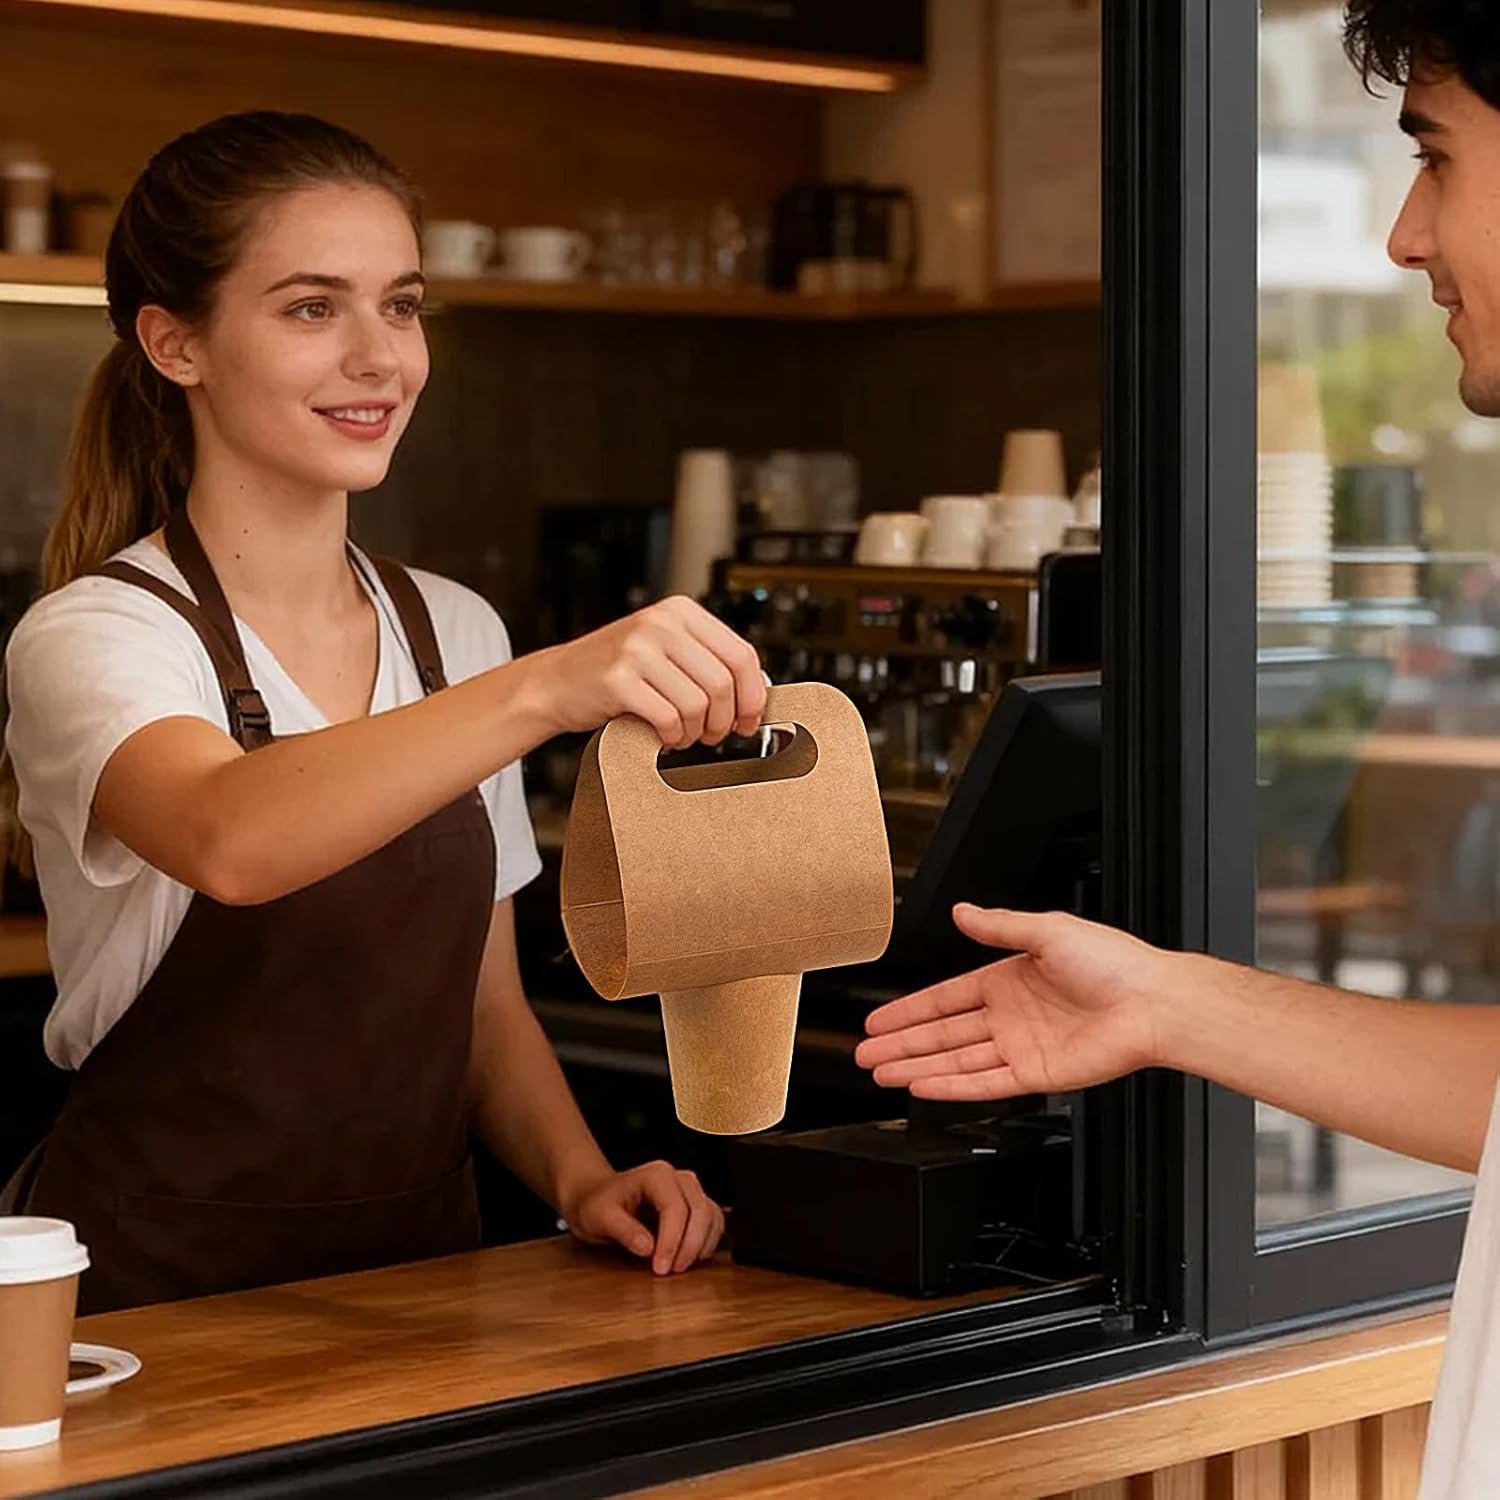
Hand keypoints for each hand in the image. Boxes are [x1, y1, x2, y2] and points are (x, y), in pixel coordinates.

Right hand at [530, 597, 765, 748]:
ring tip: (682, 735)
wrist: (556, 682)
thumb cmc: (616, 671)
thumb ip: (706, 661)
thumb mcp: (664, 650)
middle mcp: (660, 623)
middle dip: (724, 721)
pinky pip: (669, 719)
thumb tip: (756, 693)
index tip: (749, 719)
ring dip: (696, 732)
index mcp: (680, 611)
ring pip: (698, 705)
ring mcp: (638, 649)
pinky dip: (672, 737)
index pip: (742, 654)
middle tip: (712, 734)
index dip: (753, 696)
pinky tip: (662, 735)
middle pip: (723, 684)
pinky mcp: (618, 680)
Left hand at [562, 1160, 725, 1275]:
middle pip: (700, 1210)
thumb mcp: (599, 1216)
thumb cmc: (597, 1204)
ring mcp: (689, 1191)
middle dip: (689, 1245)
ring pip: (712, 1216)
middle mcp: (678, 1179)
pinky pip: (713, 1222)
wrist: (597, 1198)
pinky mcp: (694, 1206)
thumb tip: (647, 1247)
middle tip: (672, 1271)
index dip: (671, 1240)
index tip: (660, 1267)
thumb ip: (623, 1230)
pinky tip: (691, 1258)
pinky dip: (707, 1242)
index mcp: (656, 1175)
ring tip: (680, 1267)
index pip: (675, 1207)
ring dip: (701, 1245)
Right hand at [854, 904, 1173, 1100]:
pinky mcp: (1036, 1075)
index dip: (909, 1009)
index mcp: (1008, 979)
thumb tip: (962, 911)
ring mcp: (1020, 1047)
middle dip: (902, 1043)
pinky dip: (951, 1086)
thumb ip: (999, 926)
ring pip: (955, 1061)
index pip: (945, 998)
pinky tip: (923, 1086)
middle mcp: (1010, 1016)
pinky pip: (985, 1084)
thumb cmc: (1115, 961)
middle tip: (866, 1052)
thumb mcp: (1048, 930)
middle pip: (942, 1033)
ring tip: (882, 1073)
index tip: (879, 1019)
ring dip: (917, 1067)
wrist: (1153, 1002)